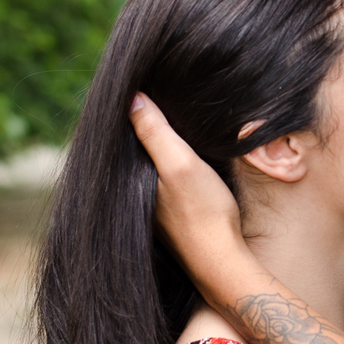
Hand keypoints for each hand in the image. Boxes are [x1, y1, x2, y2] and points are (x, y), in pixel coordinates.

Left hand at [128, 92, 246, 285]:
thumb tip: (130, 97)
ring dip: (151, 147)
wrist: (220, 259)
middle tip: (150, 94)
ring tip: (161, 118)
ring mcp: (150, 205)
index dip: (130, 109)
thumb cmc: (202, 211)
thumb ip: (154, 132)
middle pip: (131, 151)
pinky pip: (157, 180)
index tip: (139, 84)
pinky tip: (177, 157)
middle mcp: (132, 193)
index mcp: (131, 177)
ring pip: (144, 166)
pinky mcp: (166, 214)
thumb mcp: (179, 163)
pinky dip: (162, 165)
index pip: (123, 135)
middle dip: (138, 126)